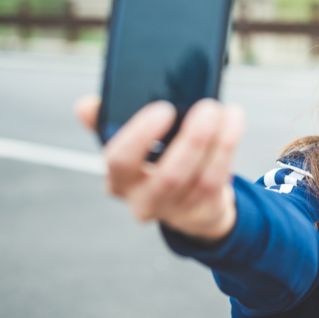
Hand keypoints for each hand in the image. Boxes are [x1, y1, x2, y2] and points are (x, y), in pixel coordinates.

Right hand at [74, 95, 245, 241]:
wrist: (186, 204)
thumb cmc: (154, 163)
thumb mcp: (132, 144)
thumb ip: (109, 122)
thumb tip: (84, 106)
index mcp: (119, 178)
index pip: (119, 160)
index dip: (139, 135)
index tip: (163, 108)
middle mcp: (144, 199)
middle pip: (168, 176)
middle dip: (191, 140)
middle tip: (207, 107)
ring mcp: (176, 210)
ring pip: (200, 178)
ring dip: (218, 142)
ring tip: (224, 111)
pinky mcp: (203, 211)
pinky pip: (219, 180)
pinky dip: (228, 148)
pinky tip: (234, 121)